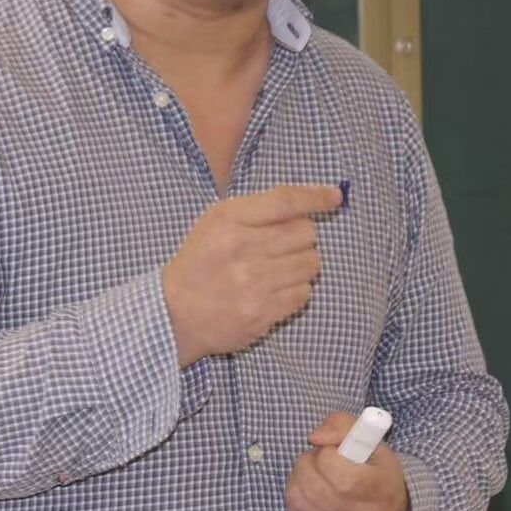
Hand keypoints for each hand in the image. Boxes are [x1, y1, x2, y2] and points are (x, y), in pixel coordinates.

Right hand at [161, 184, 341, 366]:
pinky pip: (304, 293)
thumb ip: (259, 208)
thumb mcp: (218, 221)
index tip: (335, 197)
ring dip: (302, 264)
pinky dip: (296, 290)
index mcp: (230, 220)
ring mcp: (254, 283)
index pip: (286, 201)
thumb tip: (311, 201)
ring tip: (278, 269)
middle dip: (301, 237)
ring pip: (311, 263)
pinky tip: (274, 290)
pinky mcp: (262, 313)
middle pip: (306, 232)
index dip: (316, 197)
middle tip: (282, 246)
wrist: (176, 312)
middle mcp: (243, 249)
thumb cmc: (202, 260)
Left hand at [284, 412, 411, 510]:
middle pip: (310, 482)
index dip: (328, 452)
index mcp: (375, 489)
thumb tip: (314, 437)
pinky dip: (299, 500)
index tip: (337, 453)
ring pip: (296, 496)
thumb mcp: (372, 440)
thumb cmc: (379, 473)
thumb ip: (342, 426)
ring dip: (300, 479)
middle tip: (322, 462)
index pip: (331, 464)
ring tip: (318, 478)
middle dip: (309, 463)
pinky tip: (315, 498)